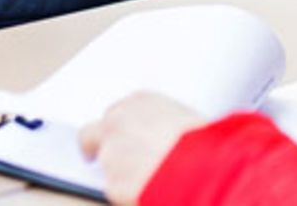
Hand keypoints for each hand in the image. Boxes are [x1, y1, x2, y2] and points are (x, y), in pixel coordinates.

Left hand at [78, 92, 205, 204]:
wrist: (205, 166)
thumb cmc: (205, 142)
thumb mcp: (186, 119)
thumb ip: (161, 124)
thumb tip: (160, 140)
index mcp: (140, 101)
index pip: (117, 112)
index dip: (121, 131)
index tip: (127, 140)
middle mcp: (118, 122)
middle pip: (91, 135)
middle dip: (97, 149)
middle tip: (113, 163)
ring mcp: (111, 154)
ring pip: (106, 167)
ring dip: (120, 175)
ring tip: (149, 180)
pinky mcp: (113, 184)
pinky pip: (117, 192)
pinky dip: (129, 195)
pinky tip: (150, 191)